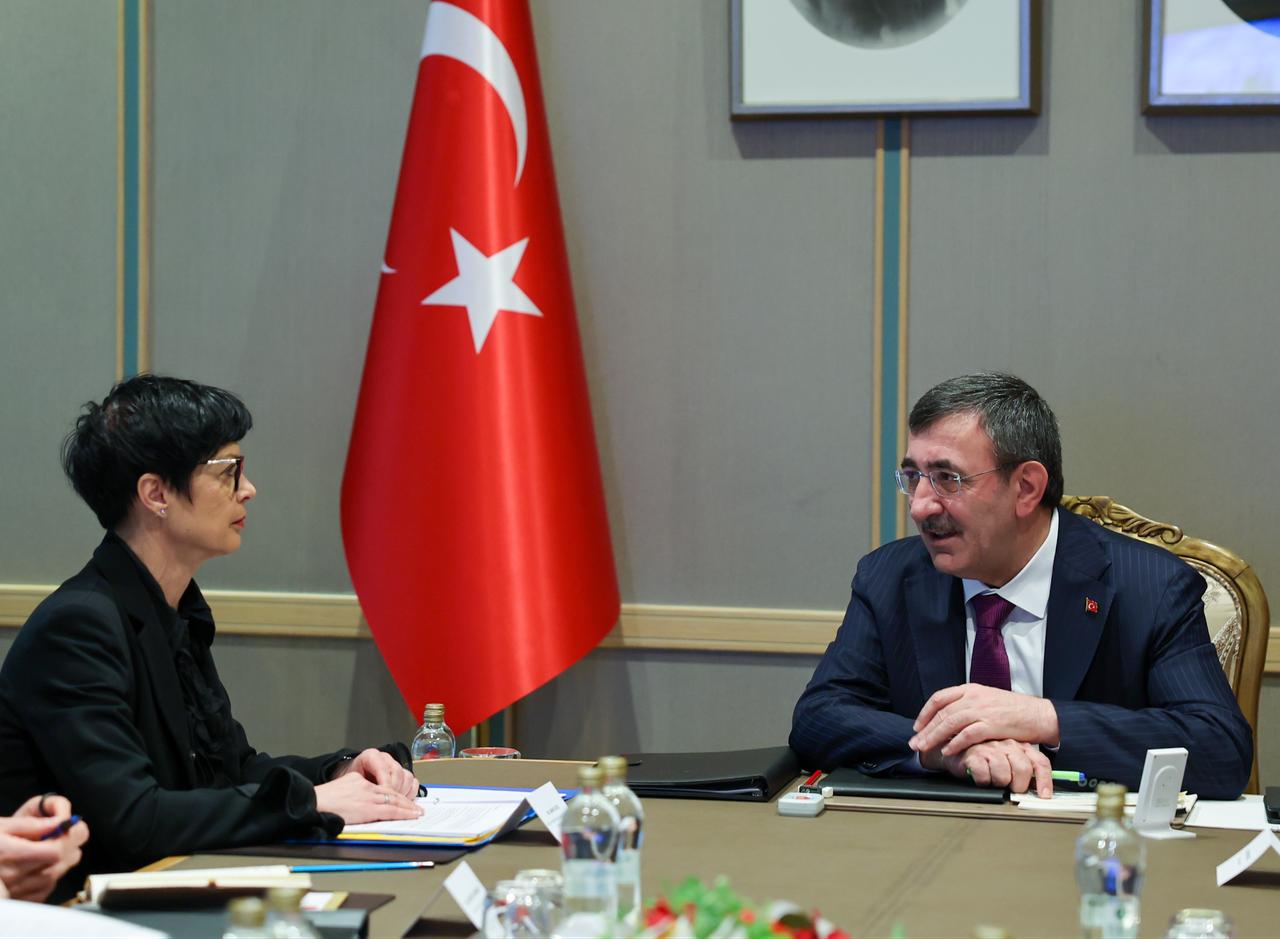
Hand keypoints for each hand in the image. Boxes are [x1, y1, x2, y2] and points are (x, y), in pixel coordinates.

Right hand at [0, 797, 88, 902]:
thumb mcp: (0, 827)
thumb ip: (30, 824)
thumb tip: (59, 822)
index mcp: (9, 853)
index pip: (54, 851)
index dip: (65, 838)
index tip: (63, 828)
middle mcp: (12, 875)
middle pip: (58, 864)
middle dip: (67, 847)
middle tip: (63, 836)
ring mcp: (15, 890)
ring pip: (53, 877)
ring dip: (59, 862)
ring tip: (50, 849)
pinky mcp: (17, 899)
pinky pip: (44, 890)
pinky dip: (49, 877)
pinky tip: (41, 867)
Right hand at [314, 772, 422, 824]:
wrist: (313, 802)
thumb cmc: (323, 800)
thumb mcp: (341, 788)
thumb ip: (354, 791)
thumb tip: (360, 801)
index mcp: (360, 781)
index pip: (383, 788)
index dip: (396, 794)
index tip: (403, 800)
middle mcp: (366, 787)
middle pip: (391, 794)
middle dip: (406, 801)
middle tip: (416, 808)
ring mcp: (368, 797)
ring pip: (394, 801)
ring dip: (408, 808)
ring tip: (417, 812)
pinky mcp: (367, 807)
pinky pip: (390, 810)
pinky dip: (402, 813)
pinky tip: (409, 815)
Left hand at [331, 748, 419, 798]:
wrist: (347, 781)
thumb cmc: (347, 783)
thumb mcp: (349, 782)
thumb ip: (358, 786)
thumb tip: (367, 797)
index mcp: (371, 756)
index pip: (383, 769)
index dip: (385, 785)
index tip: (383, 799)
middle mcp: (385, 758)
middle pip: (397, 773)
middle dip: (394, 790)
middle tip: (390, 804)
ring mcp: (395, 765)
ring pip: (407, 777)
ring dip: (403, 792)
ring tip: (395, 804)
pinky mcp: (402, 774)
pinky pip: (413, 782)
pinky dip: (409, 792)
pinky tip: (402, 800)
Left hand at [909, 683, 1058, 755]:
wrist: (1039, 714)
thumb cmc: (1013, 709)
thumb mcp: (987, 698)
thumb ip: (968, 704)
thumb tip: (948, 716)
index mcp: (970, 688)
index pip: (939, 698)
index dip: (925, 712)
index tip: (917, 726)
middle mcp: (973, 697)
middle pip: (942, 713)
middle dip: (925, 729)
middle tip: (914, 742)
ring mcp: (982, 710)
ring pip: (950, 723)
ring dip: (934, 737)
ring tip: (924, 748)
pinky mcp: (992, 724)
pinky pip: (967, 735)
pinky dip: (955, 743)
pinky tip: (947, 751)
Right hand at [939, 739, 1053, 798]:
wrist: (955, 748)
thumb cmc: (985, 757)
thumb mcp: (1009, 760)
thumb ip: (1024, 770)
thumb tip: (1039, 790)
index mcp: (1020, 746)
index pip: (1039, 762)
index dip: (1044, 781)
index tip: (1044, 796)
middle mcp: (1007, 745)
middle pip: (1023, 769)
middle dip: (1018, 786)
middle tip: (1010, 789)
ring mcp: (990, 748)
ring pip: (1003, 775)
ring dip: (998, 783)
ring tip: (992, 780)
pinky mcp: (973, 754)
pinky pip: (984, 775)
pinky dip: (983, 782)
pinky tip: (980, 777)